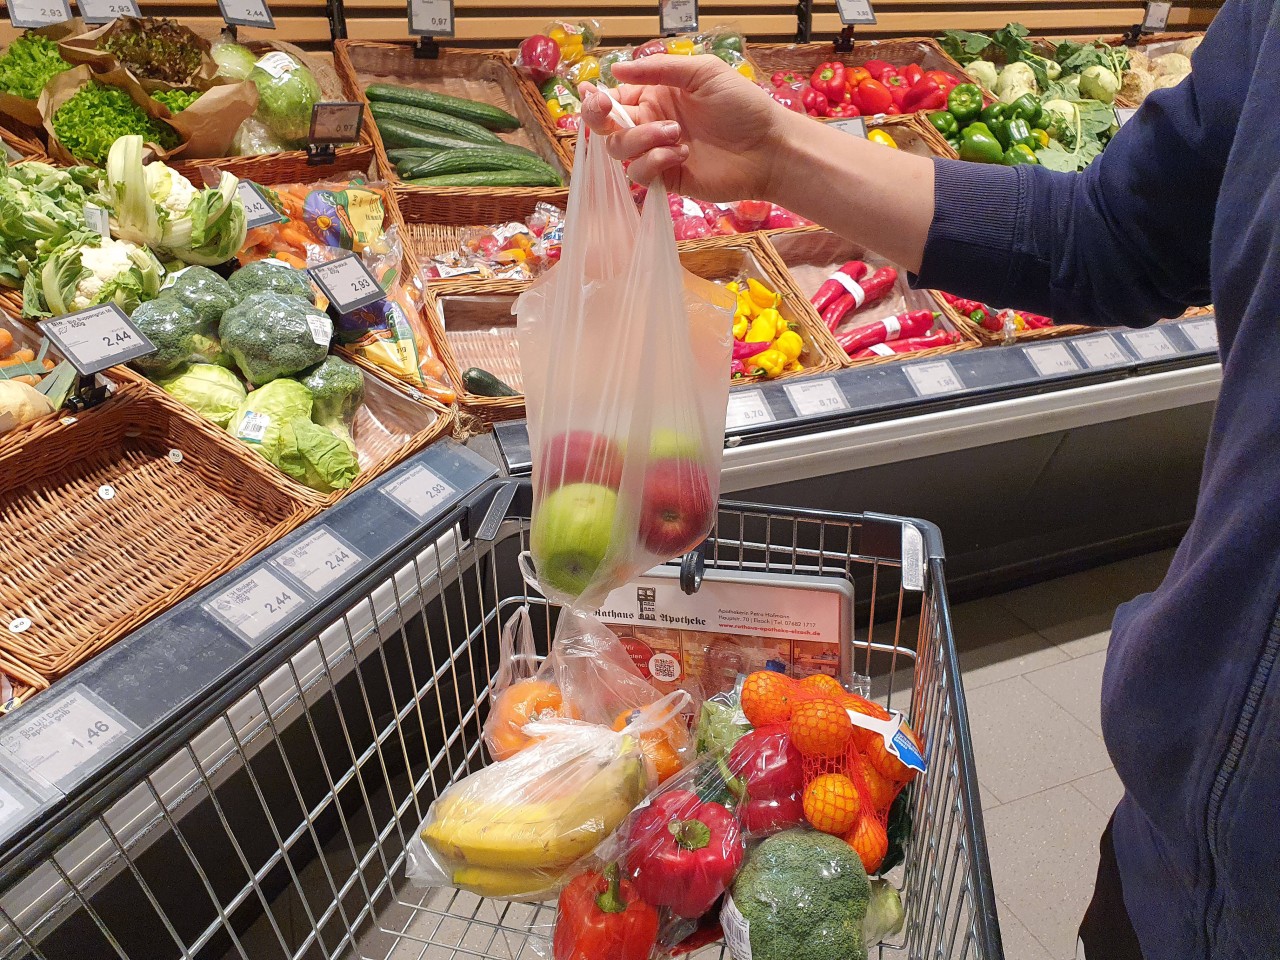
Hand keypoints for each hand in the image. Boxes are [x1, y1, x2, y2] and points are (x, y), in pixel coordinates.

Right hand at [578, 54, 795, 201]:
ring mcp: (657, 153)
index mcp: (656, 95)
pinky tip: (681, 153)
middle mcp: (652, 124)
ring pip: (619, 150)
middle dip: (601, 119)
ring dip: (641, 139)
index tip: (595, 96)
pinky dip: (654, 161)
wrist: (768, 148)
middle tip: (609, 113)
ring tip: (675, 134)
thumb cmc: (742, 105)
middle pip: (606, 127)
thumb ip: (658, 69)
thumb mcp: (702, 72)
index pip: (614, 98)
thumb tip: (615, 69)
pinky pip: (640, 173)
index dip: (596, 98)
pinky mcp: (666, 179)